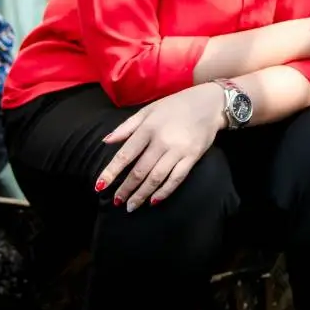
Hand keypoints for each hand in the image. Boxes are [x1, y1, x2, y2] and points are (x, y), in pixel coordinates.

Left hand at [96, 83, 226, 210]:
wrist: (210, 103)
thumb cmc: (175, 105)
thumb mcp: (148, 109)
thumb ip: (126, 126)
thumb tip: (106, 141)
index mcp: (148, 128)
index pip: (125, 155)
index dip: (111, 172)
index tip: (100, 186)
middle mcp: (162, 141)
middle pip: (140, 171)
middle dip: (126, 188)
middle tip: (117, 201)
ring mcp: (178, 151)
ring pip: (156, 178)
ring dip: (142, 194)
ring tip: (131, 205)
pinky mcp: (192, 157)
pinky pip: (176, 179)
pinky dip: (164, 191)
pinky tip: (154, 200)